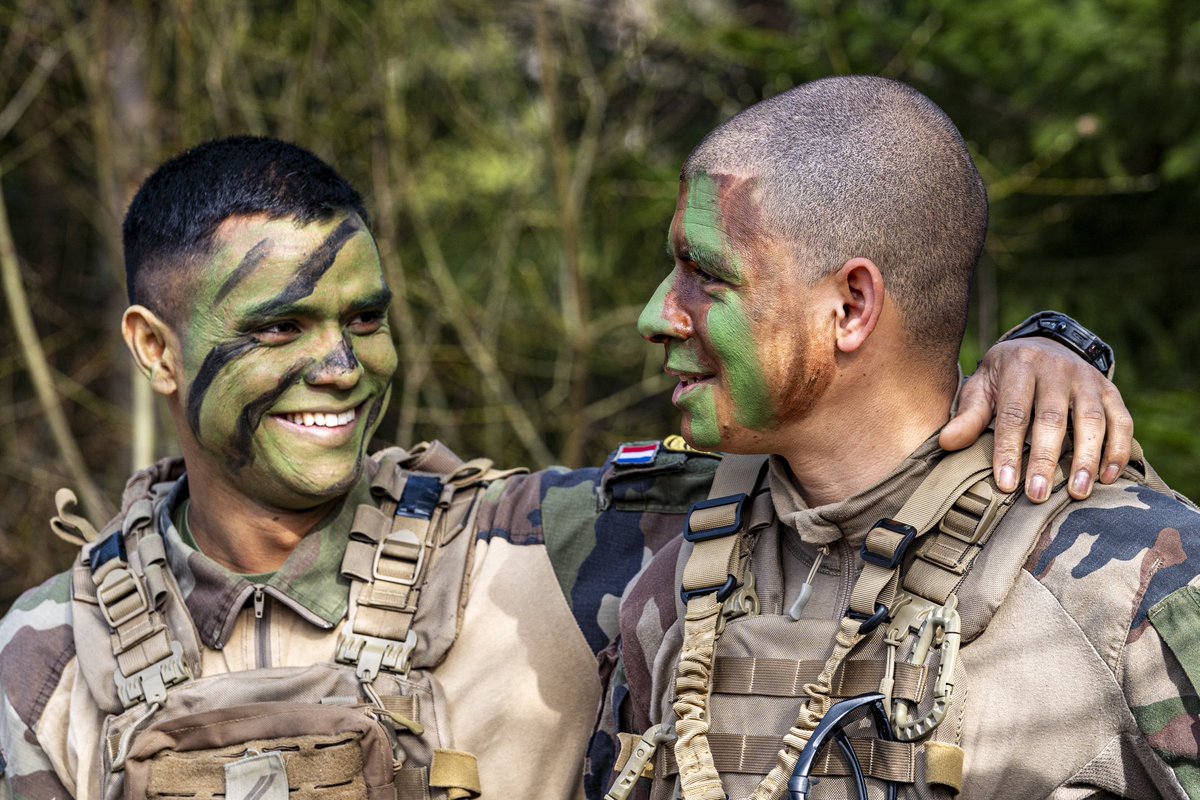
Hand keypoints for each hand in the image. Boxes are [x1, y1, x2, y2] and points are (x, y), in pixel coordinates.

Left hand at [939, 338, 1132, 502]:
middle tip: (1038, 495)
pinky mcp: (1110, 390)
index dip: (1009, 450)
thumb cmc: (1006, 377)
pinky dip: (1118, 449)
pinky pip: (1121, 420)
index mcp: (1019, 367)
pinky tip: (1108, 477)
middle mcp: (1056, 369)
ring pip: (1092, 420)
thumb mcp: (982, 388)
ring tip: (1078, 492)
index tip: (1006, 484)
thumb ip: (968, 416)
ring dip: (1087, 458)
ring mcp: (1087, 379)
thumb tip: (946, 443)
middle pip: (1053, 419)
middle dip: (1045, 459)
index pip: (1013, 413)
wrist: (1043, 345)